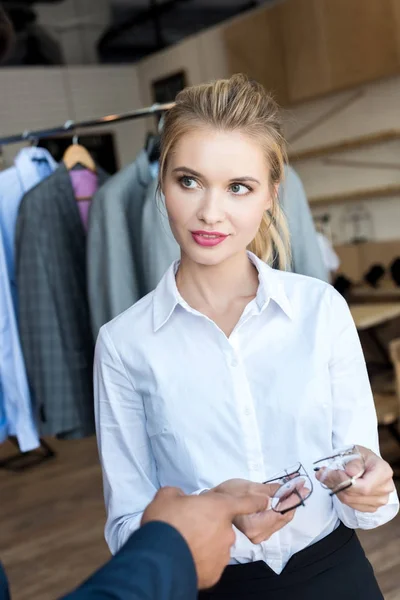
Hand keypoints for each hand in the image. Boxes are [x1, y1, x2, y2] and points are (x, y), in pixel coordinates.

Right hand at [141, 486, 268, 589]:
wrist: (159, 558)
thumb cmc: (166, 522)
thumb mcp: (167, 496)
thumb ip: (180, 494)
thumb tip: (181, 498)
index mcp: (220, 508)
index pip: (246, 502)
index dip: (255, 501)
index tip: (264, 501)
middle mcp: (227, 532)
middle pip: (223, 526)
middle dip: (211, 525)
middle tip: (191, 526)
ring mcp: (222, 554)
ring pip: (217, 546)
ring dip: (206, 543)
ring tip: (186, 544)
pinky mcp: (214, 574)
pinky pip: (211, 563)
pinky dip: (202, 561)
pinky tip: (187, 557)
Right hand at [212, 479, 305, 544]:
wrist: (214, 503)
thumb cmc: (228, 494)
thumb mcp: (250, 487)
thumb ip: (272, 490)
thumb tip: (291, 486)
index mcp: (255, 525)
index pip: (281, 512)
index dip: (293, 499)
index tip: (302, 487)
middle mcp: (258, 535)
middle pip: (283, 518)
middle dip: (293, 501)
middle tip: (301, 486)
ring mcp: (259, 536)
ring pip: (281, 520)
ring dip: (288, 504)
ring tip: (294, 489)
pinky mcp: (259, 532)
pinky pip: (275, 521)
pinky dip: (280, 509)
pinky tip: (283, 498)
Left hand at [317, 446, 394, 512]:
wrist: (367, 463)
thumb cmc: (362, 456)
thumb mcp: (357, 452)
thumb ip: (353, 462)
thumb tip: (350, 472)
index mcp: (383, 472)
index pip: (364, 486)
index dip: (345, 482)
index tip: (330, 472)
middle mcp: (384, 488)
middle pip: (355, 494)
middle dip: (335, 483)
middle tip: (320, 473)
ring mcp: (379, 500)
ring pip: (350, 500)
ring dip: (334, 489)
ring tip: (325, 477)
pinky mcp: (371, 507)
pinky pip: (351, 505)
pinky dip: (340, 495)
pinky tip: (335, 484)